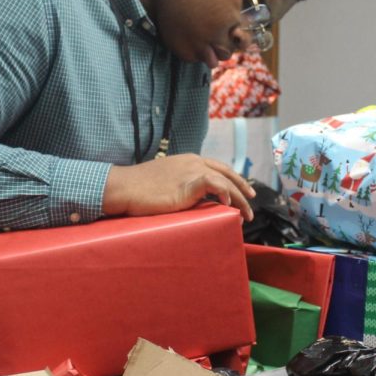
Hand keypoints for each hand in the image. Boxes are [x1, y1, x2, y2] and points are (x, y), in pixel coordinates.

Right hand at [102, 154, 255, 221]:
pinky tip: (230, 206)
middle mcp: (194, 162)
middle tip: (252, 201)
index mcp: (189, 160)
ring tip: (246, 214)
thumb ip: (182, 186)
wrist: (124, 187)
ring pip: (226, 181)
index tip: (244, 191)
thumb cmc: (138, 189)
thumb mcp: (165, 183)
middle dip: (242, 187)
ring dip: (239, 198)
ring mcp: (192, 171)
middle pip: (226, 173)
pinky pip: (216, 185)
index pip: (218, 168)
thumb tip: (191, 200)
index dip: (233, 179)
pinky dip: (226, 194)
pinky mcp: (188, 183)